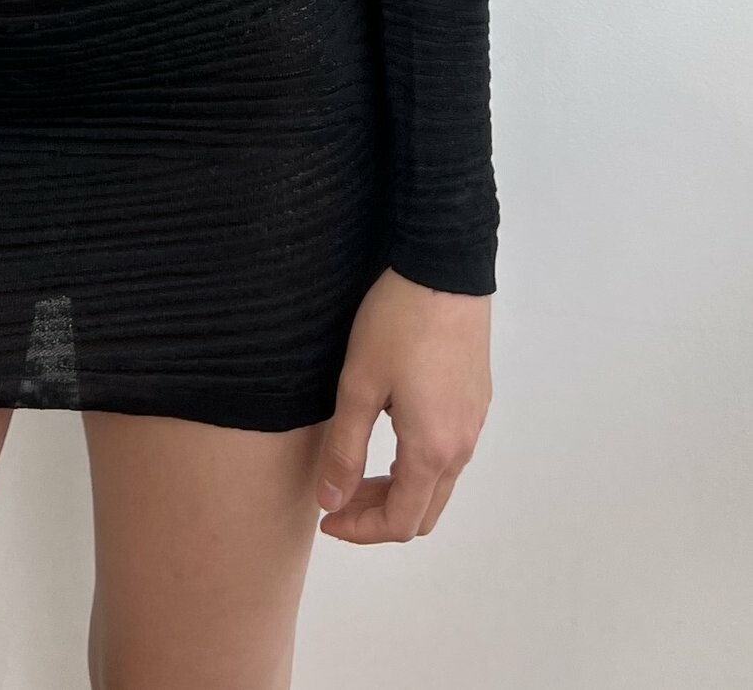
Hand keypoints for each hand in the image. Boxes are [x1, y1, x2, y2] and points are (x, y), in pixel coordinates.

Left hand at [316, 266, 491, 542]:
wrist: (445, 270)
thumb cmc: (397, 324)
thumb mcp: (359, 384)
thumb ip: (345, 449)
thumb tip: (330, 502)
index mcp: (432, 450)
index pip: (402, 522)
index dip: (361, 530)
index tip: (326, 518)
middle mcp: (462, 446)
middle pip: (424, 511)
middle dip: (378, 515)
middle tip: (336, 497)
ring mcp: (473, 423)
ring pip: (438, 484)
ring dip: (397, 490)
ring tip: (354, 469)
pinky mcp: (475, 401)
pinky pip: (449, 455)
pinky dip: (416, 465)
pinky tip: (386, 435)